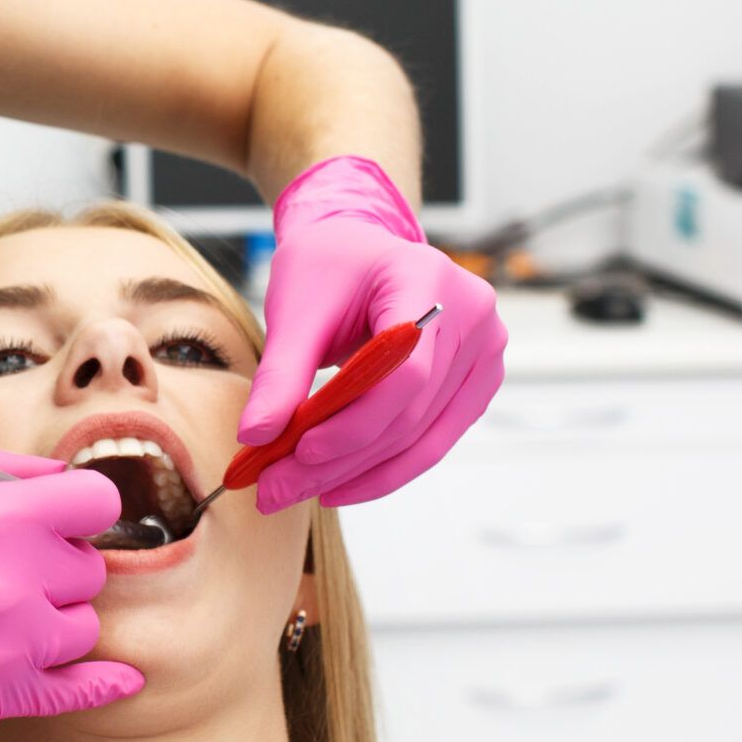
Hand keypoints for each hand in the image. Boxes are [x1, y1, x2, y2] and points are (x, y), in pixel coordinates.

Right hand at [0, 444, 139, 741]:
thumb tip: (58, 476)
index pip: (98, 501)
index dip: (78, 506)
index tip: (59, 515)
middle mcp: (11, 579)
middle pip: (90, 568)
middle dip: (57, 564)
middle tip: (4, 567)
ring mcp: (7, 644)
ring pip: (81, 626)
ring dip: (53, 617)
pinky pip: (78, 690)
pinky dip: (101, 682)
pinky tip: (117, 676)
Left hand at [239, 156, 507, 513]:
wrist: (359, 249)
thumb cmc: (329, 267)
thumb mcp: (296, 309)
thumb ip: (280, 373)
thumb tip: (256, 436)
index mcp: (429, 279)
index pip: (405, 373)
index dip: (354, 422)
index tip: (298, 451)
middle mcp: (473, 315)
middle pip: (411, 412)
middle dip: (341, 459)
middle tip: (276, 489)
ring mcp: (485, 350)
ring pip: (422, 437)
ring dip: (359, 474)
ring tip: (297, 492)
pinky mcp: (477, 380)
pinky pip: (433, 438)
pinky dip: (385, 467)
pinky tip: (339, 484)